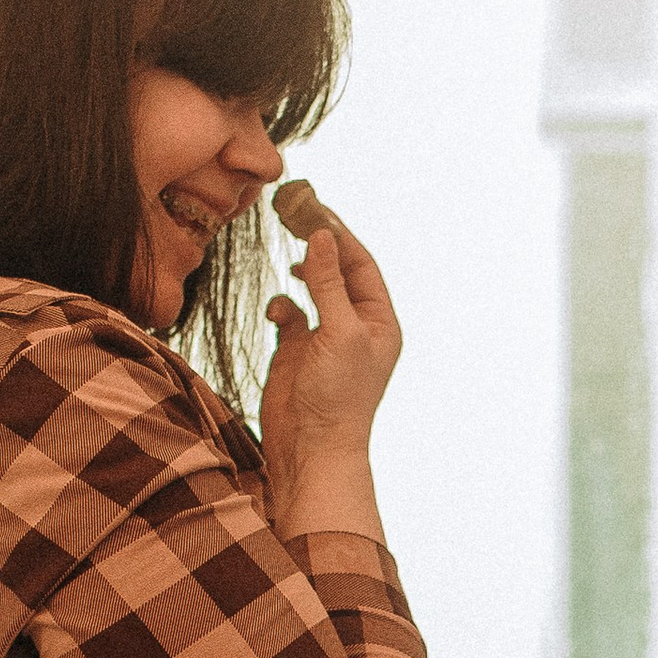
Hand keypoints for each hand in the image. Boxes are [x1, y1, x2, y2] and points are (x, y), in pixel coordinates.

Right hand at [261, 214, 402, 539]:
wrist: (311, 449)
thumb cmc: (337, 396)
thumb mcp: (339, 332)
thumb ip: (328, 283)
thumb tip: (321, 237)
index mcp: (379, 321)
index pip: (361, 265)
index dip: (340, 236)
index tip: (315, 208)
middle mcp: (355, 326)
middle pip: (337, 272)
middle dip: (318, 247)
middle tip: (293, 215)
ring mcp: (325, 339)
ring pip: (313, 290)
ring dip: (301, 274)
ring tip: (290, 261)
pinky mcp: (296, 352)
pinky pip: (289, 315)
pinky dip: (281, 306)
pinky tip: (278, 312)